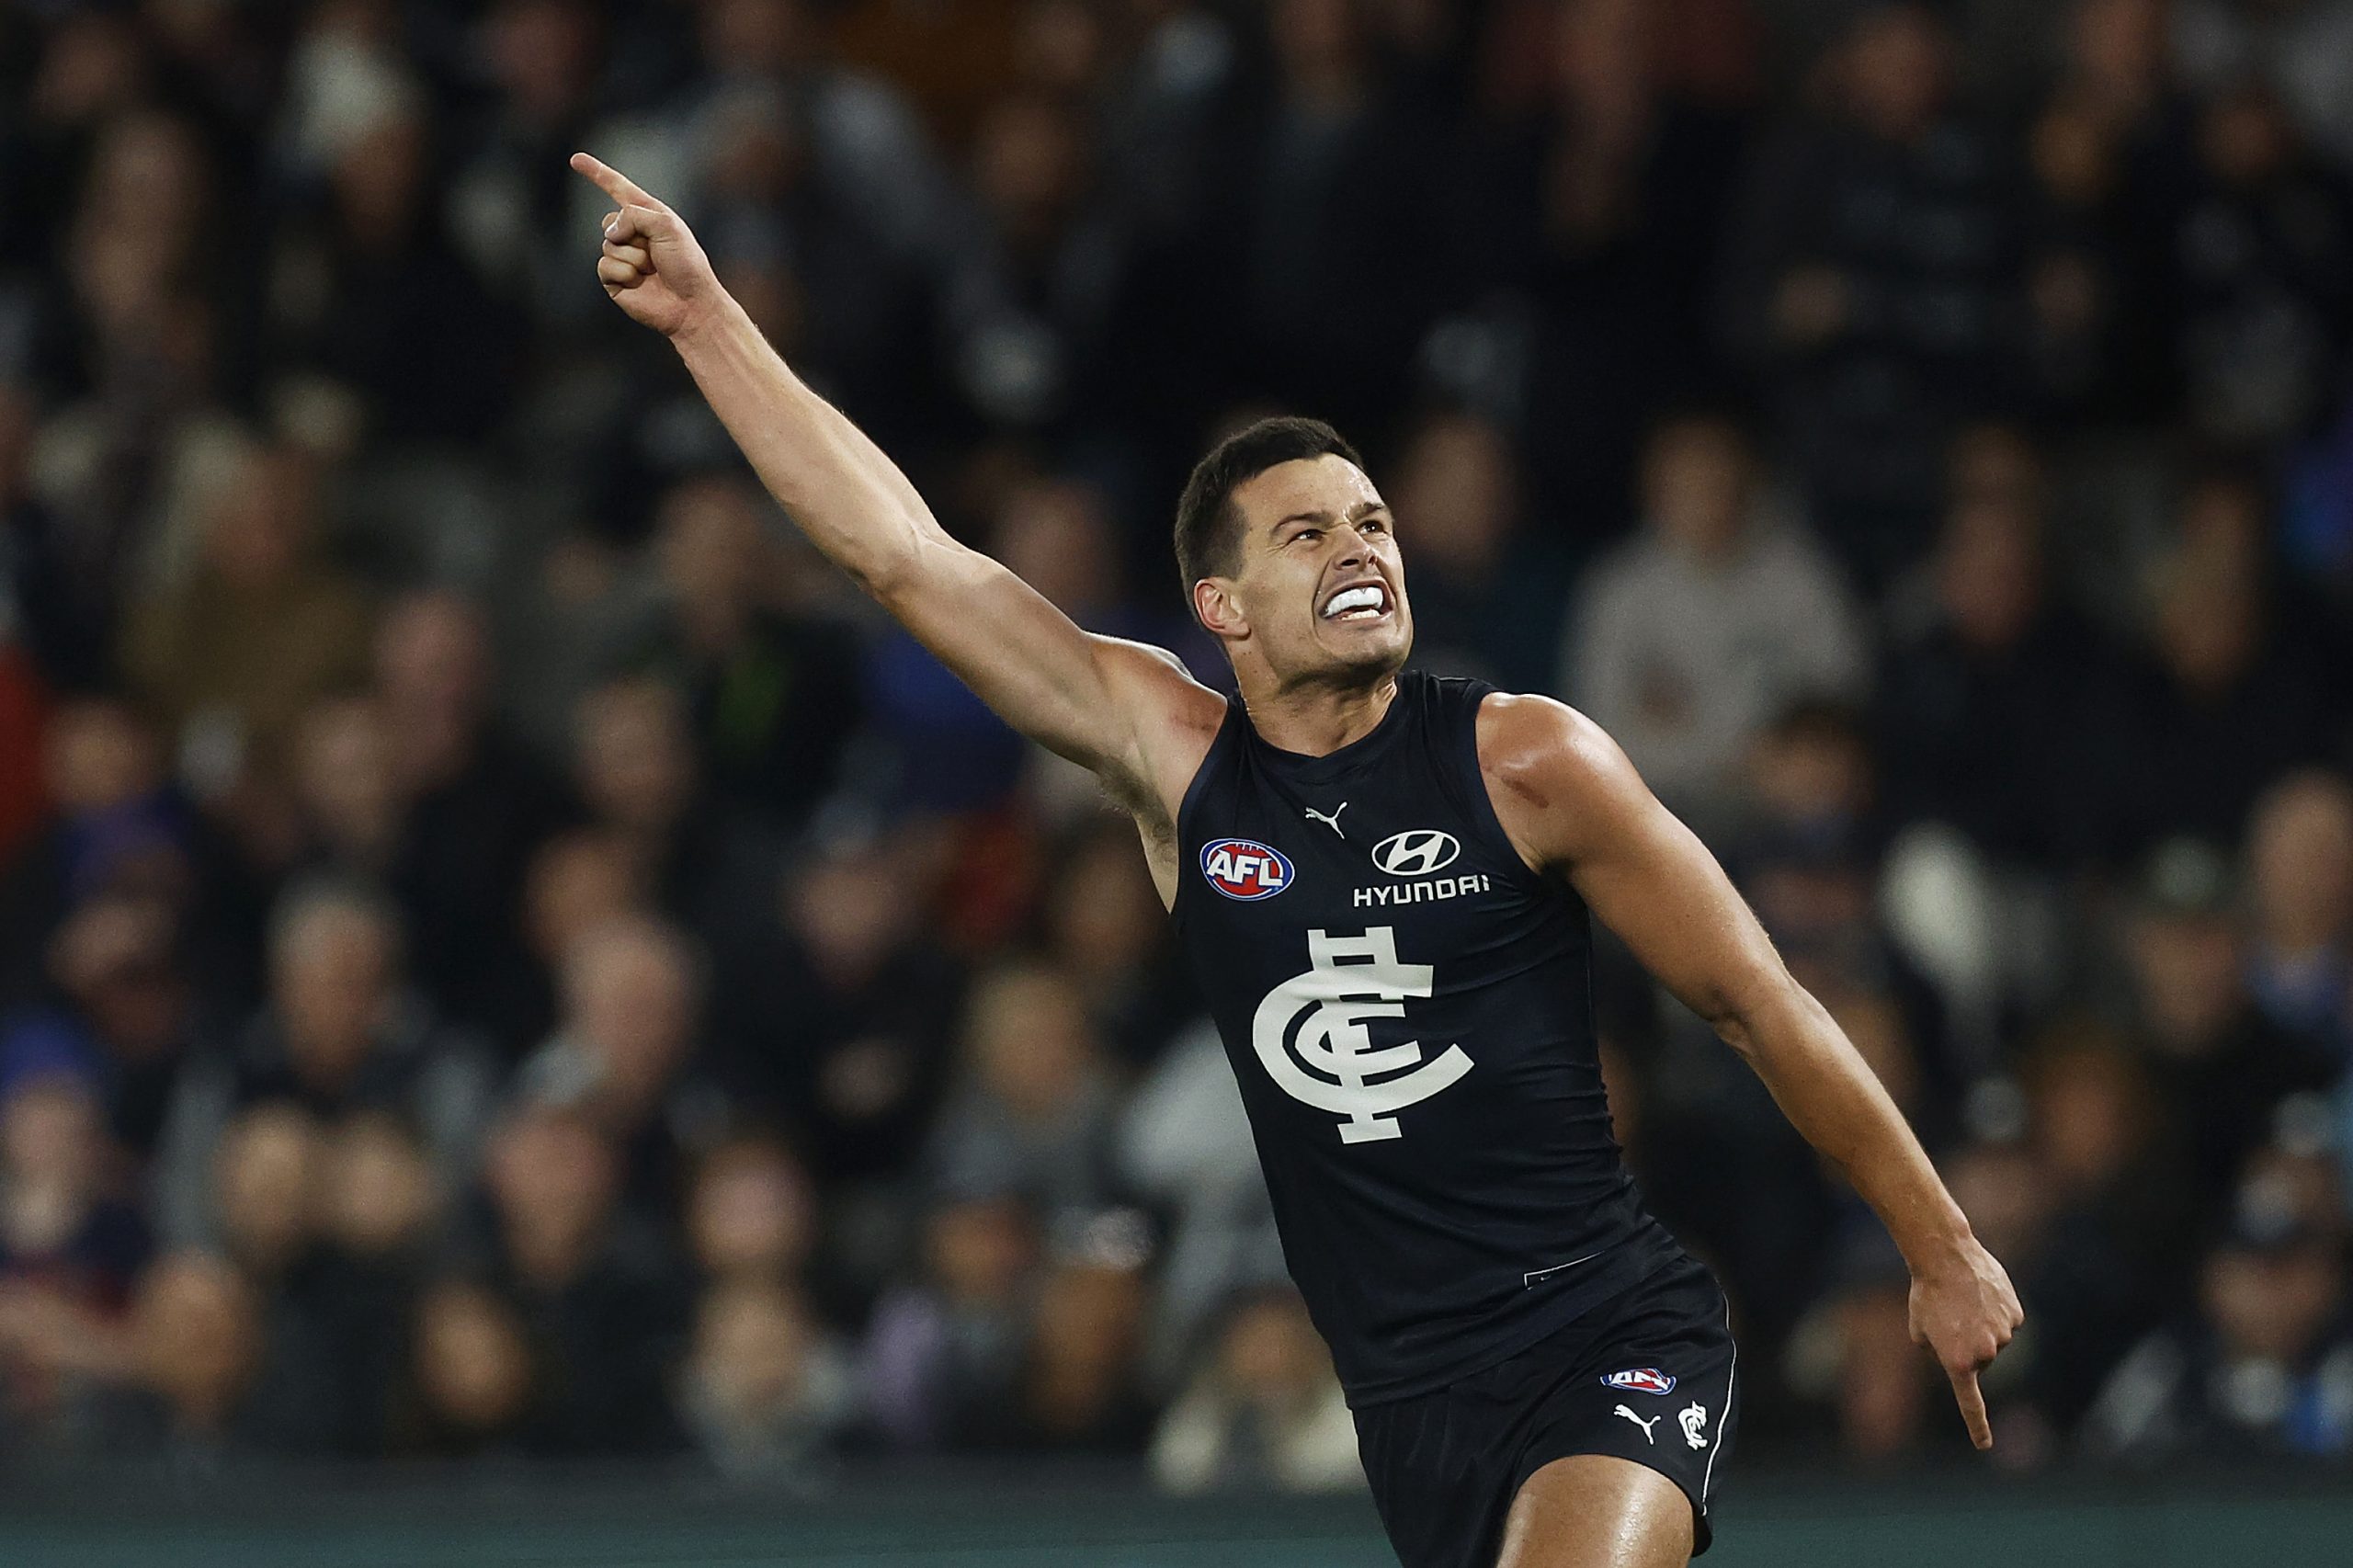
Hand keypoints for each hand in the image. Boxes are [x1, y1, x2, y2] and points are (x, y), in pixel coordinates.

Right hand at [569, 152, 722, 337]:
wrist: (690, 304)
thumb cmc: (687, 264)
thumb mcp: (667, 225)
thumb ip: (635, 215)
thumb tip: (610, 233)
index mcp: (648, 215)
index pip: (617, 188)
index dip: (597, 173)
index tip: (576, 159)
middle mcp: (633, 234)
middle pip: (610, 220)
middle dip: (633, 234)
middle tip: (657, 254)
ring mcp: (622, 256)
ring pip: (608, 244)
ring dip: (634, 257)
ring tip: (652, 270)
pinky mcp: (615, 279)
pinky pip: (605, 266)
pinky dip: (625, 273)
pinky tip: (641, 283)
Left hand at [1908, 1234, 2023, 1450]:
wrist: (1945, 1256)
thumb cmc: (1926, 1293)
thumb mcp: (1920, 1330)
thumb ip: (1937, 1351)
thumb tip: (1956, 1356)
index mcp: (1958, 1362)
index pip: (1969, 1403)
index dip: (1977, 1426)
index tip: (1983, 1445)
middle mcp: (1985, 1354)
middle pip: (1980, 1361)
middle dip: (1967, 1345)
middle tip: (1950, 1319)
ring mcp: (2004, 1335)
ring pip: (1995, 1340)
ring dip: (1981, 1326)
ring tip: (1963, 1302)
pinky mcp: (2016, 1315)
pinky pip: (2006, 1321)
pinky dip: (1996, 1311)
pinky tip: (1981, 1294)